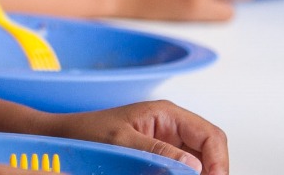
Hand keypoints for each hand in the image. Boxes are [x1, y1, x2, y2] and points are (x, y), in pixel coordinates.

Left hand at [51, 100, 227, 174]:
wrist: (64, 137)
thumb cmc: (86, 132)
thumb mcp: (121, 141)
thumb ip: (157, 151)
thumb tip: (194, 165)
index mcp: (167, 114)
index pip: (211, 135)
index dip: (219, 161)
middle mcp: (171, 127)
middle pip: (210, 151)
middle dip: (211, 171)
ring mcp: (167, 143)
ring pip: (199, 163)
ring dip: (198, 174)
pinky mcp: (158, 157)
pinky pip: (181, 169)